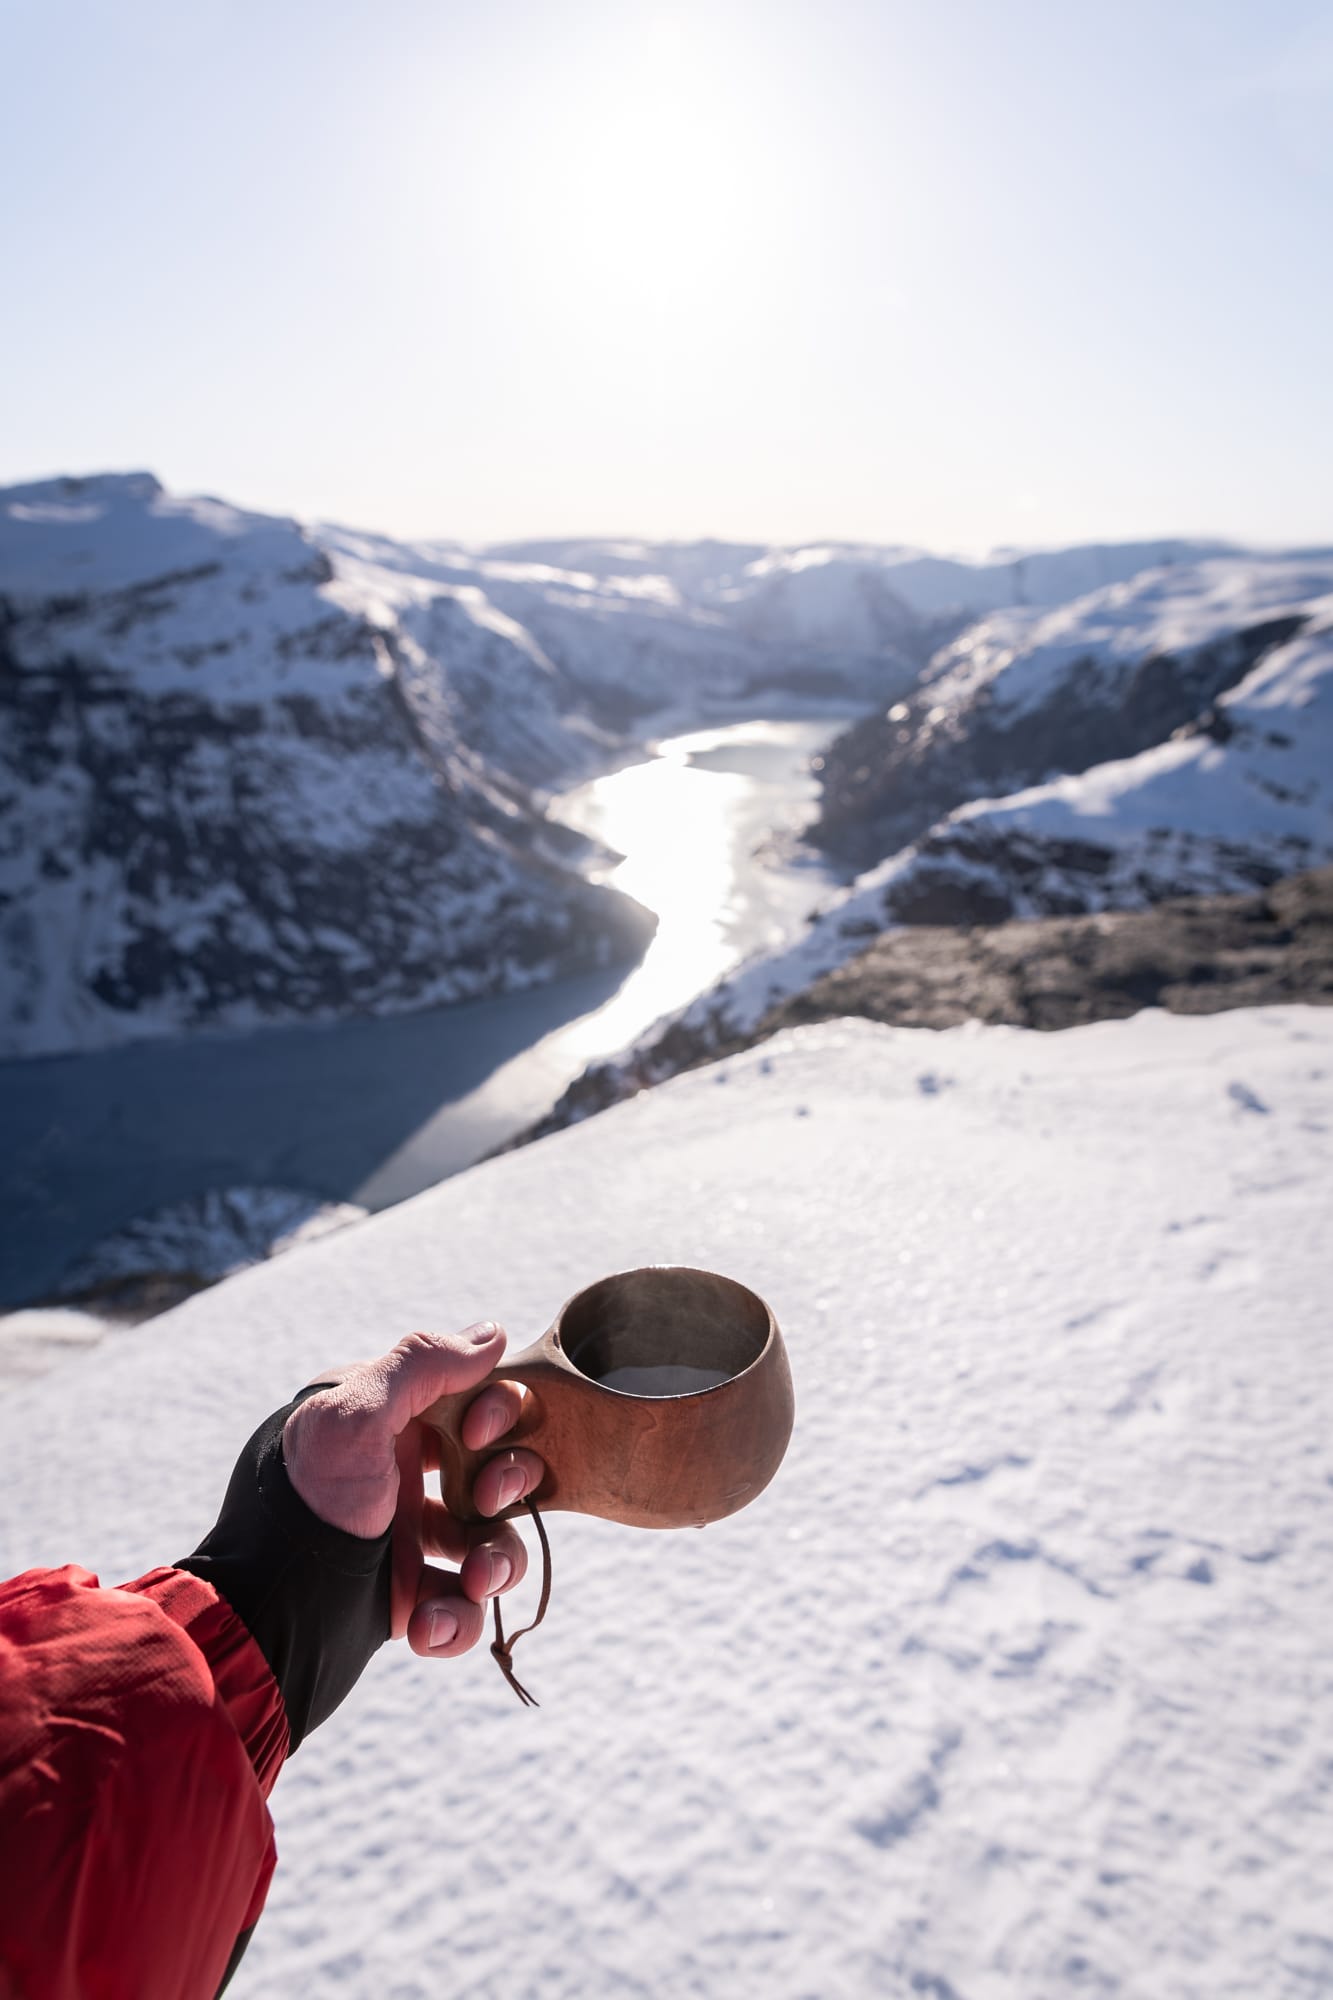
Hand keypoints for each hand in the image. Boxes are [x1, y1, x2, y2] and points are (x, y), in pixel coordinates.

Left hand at [281, 1324, 544, 1660]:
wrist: (260, 1615)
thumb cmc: (303, 1503)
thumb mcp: (353, 1418)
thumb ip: (419, 1366)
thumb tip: (492, 1335)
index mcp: (392, 1422)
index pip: (476, 1398)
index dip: (496, 1412)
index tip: (474, 1435)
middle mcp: (406, 1476)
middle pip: (500, 1466)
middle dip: (510, 1485)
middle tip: (487, 1502)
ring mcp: (409, 1539)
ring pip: (495, 1542)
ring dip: (498, 1563)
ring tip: (474, 1582)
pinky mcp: (408, 1599)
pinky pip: (465, 1610)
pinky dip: (458, 1622)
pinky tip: (426, 1626)